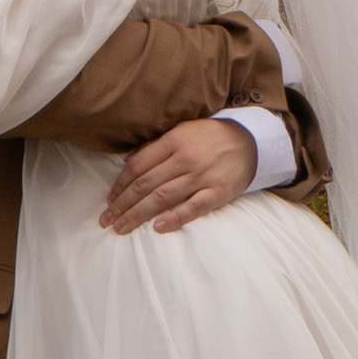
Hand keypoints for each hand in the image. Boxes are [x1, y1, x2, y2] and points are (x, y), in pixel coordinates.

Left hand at [99, 116, 257, 236]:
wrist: (250, 141)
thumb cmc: (210, 137)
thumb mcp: (181, 131)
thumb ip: (156, 146)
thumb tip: (128, 162)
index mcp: (173, 141)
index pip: (138, 166)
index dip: (120, 185)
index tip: (109, 200)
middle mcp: (185, 159)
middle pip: (146, 184)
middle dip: (123, 204)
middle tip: (107, 220)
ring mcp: (202, 176)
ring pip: (163, 198)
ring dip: (138, 214)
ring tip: (122, 227)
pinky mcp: (218, 192)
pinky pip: (193, 208)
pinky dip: (174, 218)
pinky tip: (157, 228)